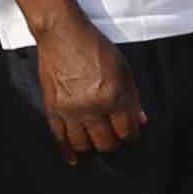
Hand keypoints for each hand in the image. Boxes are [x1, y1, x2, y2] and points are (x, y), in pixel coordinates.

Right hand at [33, 3, 145, 155]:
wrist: (62, 34)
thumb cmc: (96, 48)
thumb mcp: (123, 69)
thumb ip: (132, 98)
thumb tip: (140, 122)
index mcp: (112, 96)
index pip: (126, 130)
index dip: (131, 135)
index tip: (131, 135)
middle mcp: (91, 106)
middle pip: (105, 142)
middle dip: (113, 142)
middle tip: (115, 136)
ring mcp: (69, 109)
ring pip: (82, 144)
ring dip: (92, 146)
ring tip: (96, 139)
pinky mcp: (52, 108)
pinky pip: (58, 137)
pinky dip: (66, 151)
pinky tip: (73, 159)